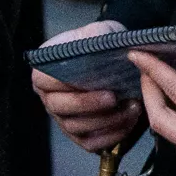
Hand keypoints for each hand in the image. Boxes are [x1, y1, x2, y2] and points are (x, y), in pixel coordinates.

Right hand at [30, 19, 143, 152]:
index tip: (86, 79)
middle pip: (59, 107)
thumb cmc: (105, 44)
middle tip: (113, 97)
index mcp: (45, 71)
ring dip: (105, 121)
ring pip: (76, 127)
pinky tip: (130, 122)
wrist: (120, 59)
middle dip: (87, 104)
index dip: (62, 82)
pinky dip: (110, 136)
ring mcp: (64, 117)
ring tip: (132, 107)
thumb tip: (96, 43)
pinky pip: (90, 143)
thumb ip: (95, 35)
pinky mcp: (81, 134)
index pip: (43, 79)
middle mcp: (49, 97)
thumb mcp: (101, 32)